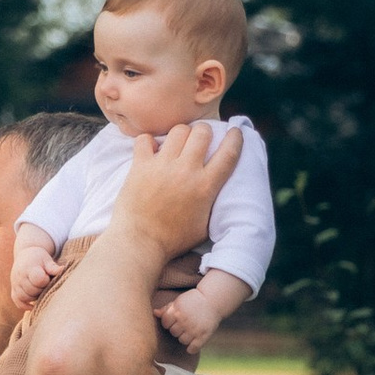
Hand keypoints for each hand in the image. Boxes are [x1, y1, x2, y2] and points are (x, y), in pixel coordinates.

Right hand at [10, 237, 58, 306]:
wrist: (25, 256)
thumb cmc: (39, 259)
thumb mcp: (46, 260)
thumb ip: (53, 267)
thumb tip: (62, 269)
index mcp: (29, 268)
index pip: (38, 280)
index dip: (46, 280)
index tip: (48, 276)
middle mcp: (20, 276)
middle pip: (32, 291)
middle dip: (41, 289)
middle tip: (45, 283)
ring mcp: (15, 284)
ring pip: (25, 297)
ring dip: (34, 297)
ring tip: (40, 289)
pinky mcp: (14, 291)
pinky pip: (18, 302)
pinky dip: (25, 305)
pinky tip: (33, 305)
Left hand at [114, 121, 243, 265]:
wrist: (139, 243)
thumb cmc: (172, 240)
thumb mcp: (204, 226)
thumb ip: (212, 203)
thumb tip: (216, 188)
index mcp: (205, 186)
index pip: (229, 152)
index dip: (235, 138)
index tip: (235, 132)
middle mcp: (186, 171)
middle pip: (202, 132)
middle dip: (204, 132)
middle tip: (199, 140)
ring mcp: (162, 166)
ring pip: (178, 130)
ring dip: (180, 135)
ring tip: (176, 145)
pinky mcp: (140, 166)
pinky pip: (145, 139)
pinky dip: (148, 142)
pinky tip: (151, 151)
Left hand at [157, 291, 213, 351]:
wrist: (213, 300)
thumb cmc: (193, 300)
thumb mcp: (179, 301)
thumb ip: (166, 308)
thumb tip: (155, 313)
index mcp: (177, 311)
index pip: (165, 323)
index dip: (169, 322)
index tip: (175, 320)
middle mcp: (184, 320)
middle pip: (173, 332)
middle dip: (178, 329)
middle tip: (185, 324)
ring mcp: (194, 329)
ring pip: (182, 341)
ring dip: (185, 337)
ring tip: (191, 331)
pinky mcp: (203, 335)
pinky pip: (193, 349)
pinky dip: (192, 348)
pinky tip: (194, 343)